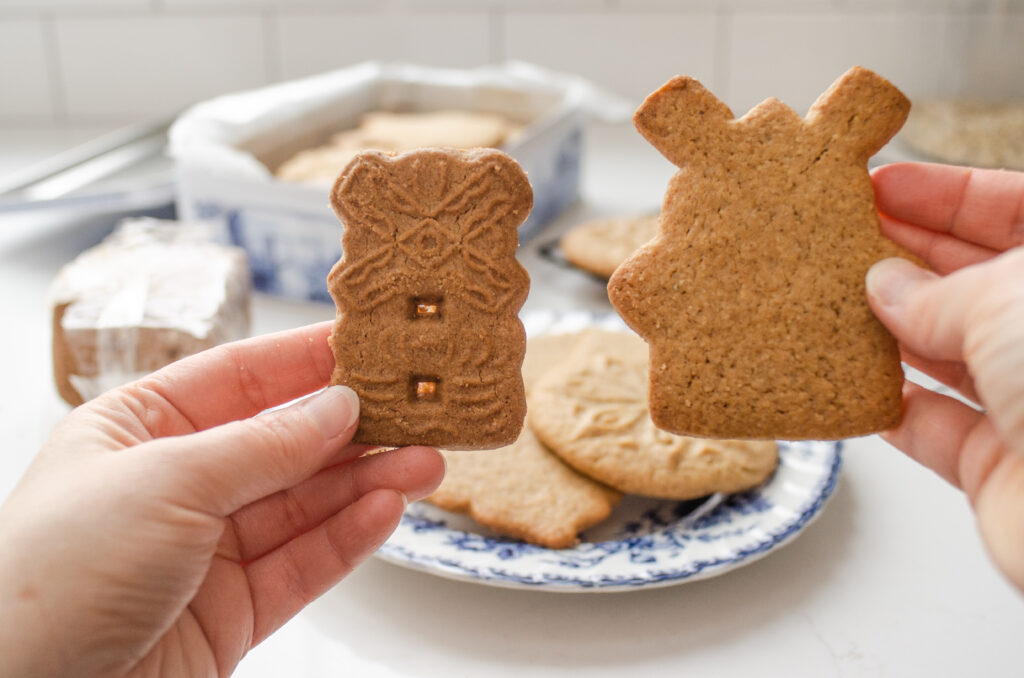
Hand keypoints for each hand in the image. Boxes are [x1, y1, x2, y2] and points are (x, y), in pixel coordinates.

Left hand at [0, 322, 444, 677]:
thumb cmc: (50, 578)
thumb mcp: (164, 483)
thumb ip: (263, 445)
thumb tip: (337, 406)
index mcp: (136, 430)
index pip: (238, 379)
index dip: (306, 359)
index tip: (370, 344)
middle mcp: (175, 485)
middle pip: (283, 443)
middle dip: (353, 428)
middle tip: (417, 410)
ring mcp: (206, 551)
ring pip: (304, 505)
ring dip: (367, 483)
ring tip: (427, 462)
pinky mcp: (233, 611)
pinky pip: (303, 563)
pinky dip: (349, 538)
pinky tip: (388, 510)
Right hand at [866, 162, 1023, 589]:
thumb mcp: (1009, 298)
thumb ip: (937, 291)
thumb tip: (886, 287)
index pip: (1018, 210)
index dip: (949, 193)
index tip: (883, 185)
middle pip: (977, 280)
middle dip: (908, 255)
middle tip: (843, 237)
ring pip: (949, 353)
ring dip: (889, 330)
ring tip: (829, 302)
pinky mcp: (1003, 467)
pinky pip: (931, 428)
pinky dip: (889, 407)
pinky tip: (851, 382)